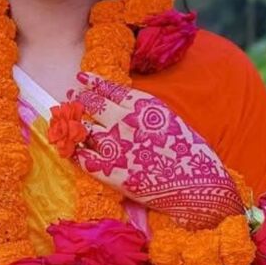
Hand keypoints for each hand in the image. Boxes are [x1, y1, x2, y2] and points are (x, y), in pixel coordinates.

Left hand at [67, 71, 243, 230]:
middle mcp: (124, 121)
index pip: (108, 88)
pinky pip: (80, 158)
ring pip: (82, 129)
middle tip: (72, 99)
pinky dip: (74, 152)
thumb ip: (144, 113)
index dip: (92, 83)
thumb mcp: (169, 120)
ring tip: (68, 124)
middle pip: (91, 104)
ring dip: (74, 125)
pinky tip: (72, 150)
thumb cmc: (190, 154)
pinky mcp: (108, 171)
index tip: (82, 79)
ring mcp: (114, 146)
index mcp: (142, 105)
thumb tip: (125, 109)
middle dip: (80, 100)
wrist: (197, 185)